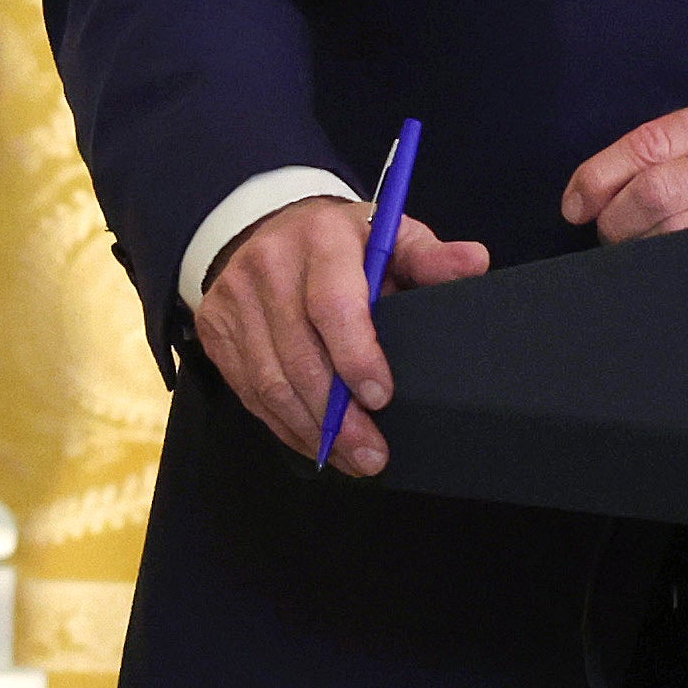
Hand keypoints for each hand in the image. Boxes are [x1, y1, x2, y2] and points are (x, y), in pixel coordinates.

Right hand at [198, 195, 493, 475]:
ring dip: (313, 429)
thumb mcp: (389, 237)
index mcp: (320, 238)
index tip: (382, 398)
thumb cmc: (342, 244)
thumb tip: (473, 264)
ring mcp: (235, 300)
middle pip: (299, 355)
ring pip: (270, 382)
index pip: (332, 305)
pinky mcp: (215, 330)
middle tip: (373, 453)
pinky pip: (250, 391)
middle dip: (338, 415)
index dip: (357, 357)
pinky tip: (318, 442)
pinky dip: (286, 425)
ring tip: (353, 458)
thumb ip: (430, 257)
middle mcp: (268, 266)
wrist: (267, 229)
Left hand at [561, 87, 687, 243]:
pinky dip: (672, 257)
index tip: (575, 204)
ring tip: (634, 245)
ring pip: (677, 231)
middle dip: (615, 220)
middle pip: (656, 192)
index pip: (646, 146)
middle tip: (606, 231)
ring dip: (640, 245)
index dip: (598, 179)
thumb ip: (679, 141)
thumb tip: (598, 183)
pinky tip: (664, 255)